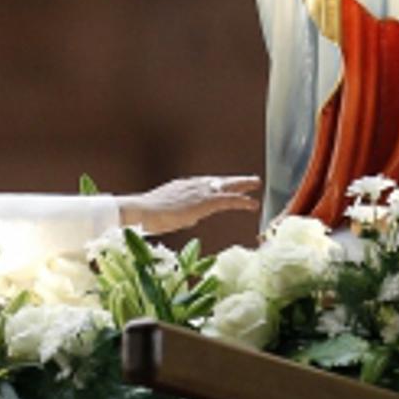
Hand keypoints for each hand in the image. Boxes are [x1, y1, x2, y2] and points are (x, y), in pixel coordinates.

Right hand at [116, 176, 259, 234]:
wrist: (142, 211)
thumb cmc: (147, 216)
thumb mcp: (167, 214)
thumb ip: (182, 214)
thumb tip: (191, 219)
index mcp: (182, 187)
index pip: (205, 184)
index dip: (218, 184)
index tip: (227, 185)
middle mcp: (192, 185)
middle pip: (218, 181)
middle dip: (235, 180)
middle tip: (250, 180)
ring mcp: (199, 192)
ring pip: (226, 186)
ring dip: (242, 185)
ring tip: (256, 185)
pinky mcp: (204, 202)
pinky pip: (228, 200)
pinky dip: (242, 201)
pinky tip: (252, 204)